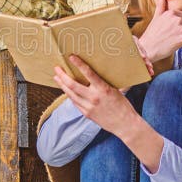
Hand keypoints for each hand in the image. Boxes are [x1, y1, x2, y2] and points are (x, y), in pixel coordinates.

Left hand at [55, 55, 164, 171]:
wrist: (124, 124)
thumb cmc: (122, 105)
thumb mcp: (115, 90)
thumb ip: (103, 82)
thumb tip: (95, 72)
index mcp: (103, 89)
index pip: (88, 73)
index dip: (79, 64)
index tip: (71, 57)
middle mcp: (94, 97)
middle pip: (72, 85)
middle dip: (62, 75)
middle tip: (57, 68)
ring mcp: (88, 107)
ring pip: (70, 94)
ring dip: (62, 85)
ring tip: (57, 77)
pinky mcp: (86, 114)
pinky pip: (74, 102)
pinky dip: (69, 94)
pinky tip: (65, 89)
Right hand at [137, 0, 181, 62]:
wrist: (148, 48)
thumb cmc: (151, 34)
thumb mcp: (156, 17)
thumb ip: (161, 4)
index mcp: (171, 13)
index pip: (181, 16)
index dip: (174, 23)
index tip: (167, 28)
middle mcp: (177, 19)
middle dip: (178, 30)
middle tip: (167, 35)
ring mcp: (181, 28)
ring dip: (180, 37)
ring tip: (169, 40)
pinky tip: (172, 44)